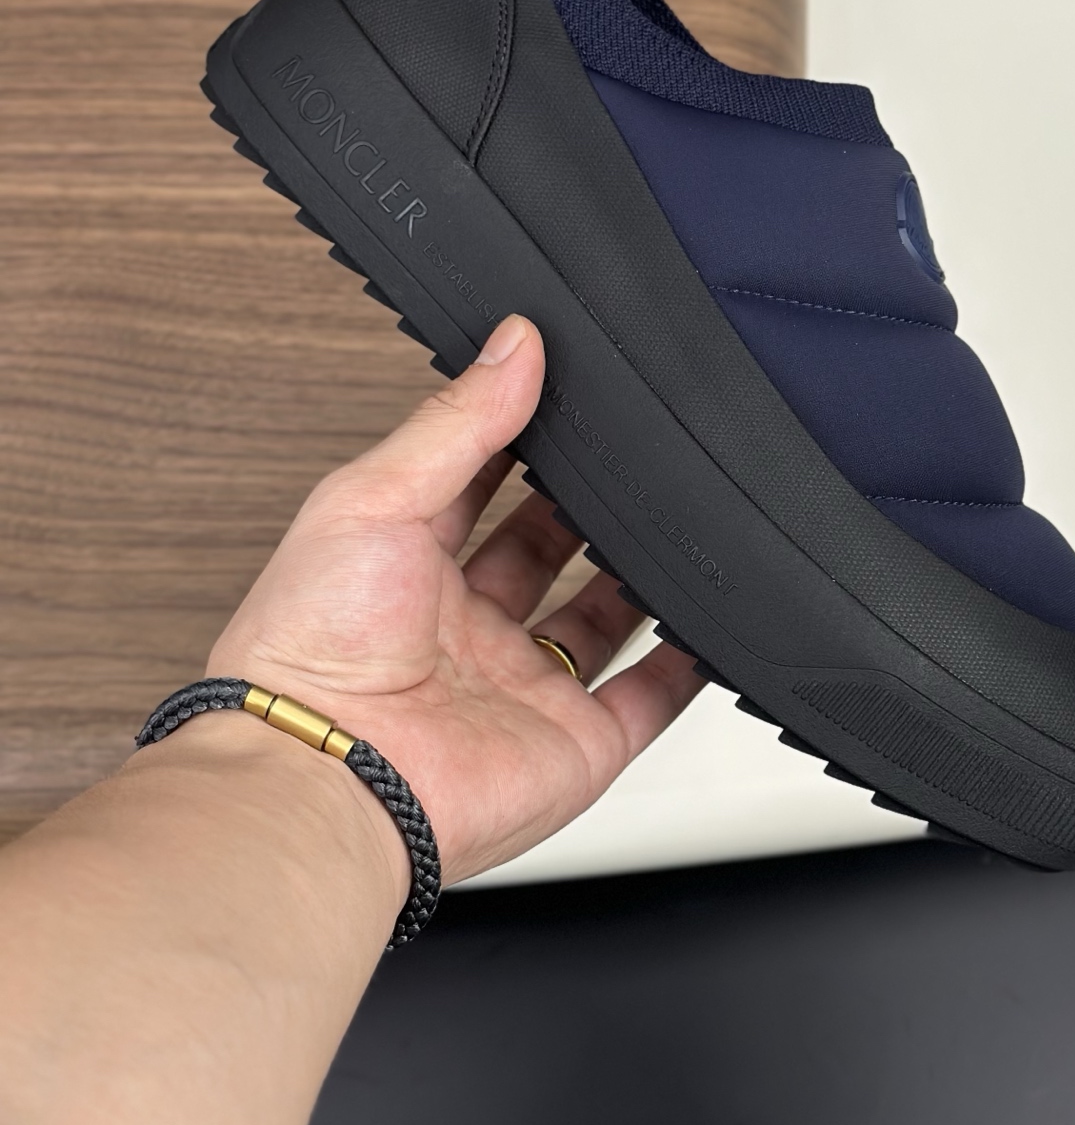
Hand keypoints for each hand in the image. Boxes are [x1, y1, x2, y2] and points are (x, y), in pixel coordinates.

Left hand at [207, 314, 703, 880]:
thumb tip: (515, 344)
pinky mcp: (574, 745)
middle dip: (583, 502)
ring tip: (678, 512)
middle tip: (629, 448)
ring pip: (600, 618)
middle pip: (542, 551)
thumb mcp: (372, 496)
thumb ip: (456, 422)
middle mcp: (462, 631)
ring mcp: (522, 688)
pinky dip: (688, 663)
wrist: (327, 781)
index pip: (474, 485)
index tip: (563, 389)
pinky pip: (650, 699)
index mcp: (401, 569)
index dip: (516, 440)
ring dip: (638, 573)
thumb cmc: (310, 653)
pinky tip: (714, 619)